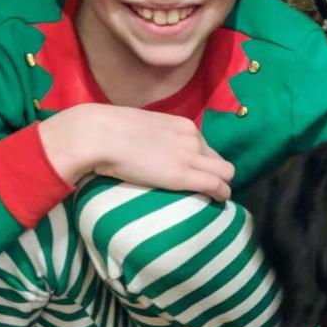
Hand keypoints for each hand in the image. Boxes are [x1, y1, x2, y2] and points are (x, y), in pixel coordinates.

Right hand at [39, 104, 234, 198]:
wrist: (100, 135)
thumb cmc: (111, 132)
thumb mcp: (143, 128)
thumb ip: (156, 138)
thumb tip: (153, 149)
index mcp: (182, 125)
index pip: (205, 146)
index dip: (205, 162)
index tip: (198, 173)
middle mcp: (192, 138)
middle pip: (220, 159)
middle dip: (217, 174)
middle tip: (207, 189)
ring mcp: (190, 156)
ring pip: (226, 172)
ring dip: (223, 185)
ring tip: (213, 198)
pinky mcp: (184, 175)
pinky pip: (217, 185)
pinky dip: (221, 194)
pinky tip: (218, 201)